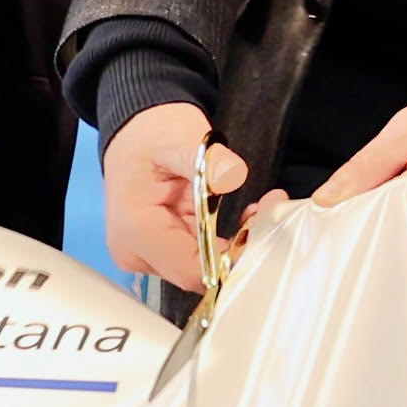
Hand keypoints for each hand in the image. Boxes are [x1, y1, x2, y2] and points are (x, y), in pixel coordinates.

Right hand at [104, 101, 250, 296]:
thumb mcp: (180, 136)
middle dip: (241, 248)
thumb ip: (209, 159)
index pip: (192, 270)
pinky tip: (245, 217)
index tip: (262, 226)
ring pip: (206, 269)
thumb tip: (233, 175)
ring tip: (262, 209)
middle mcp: (137, 253)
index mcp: (136, 231)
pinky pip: (203, 258)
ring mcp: (150, 257)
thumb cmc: (152, 134)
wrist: (136, 133)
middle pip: (201, 273)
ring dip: (237, 244)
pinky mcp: (164, 253)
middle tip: (270, 210)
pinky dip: (227, 241)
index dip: (232, 259)